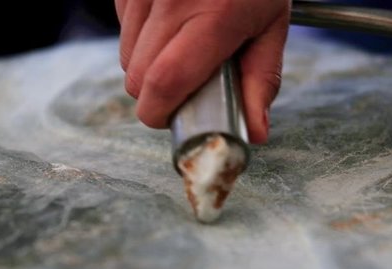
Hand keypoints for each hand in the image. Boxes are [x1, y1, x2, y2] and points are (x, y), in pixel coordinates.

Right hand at [115, 0, 289, 142]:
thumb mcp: (271, 24)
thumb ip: (261, 79)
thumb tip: (254, 132)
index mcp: (213, 17)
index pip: (164, 82)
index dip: (159, 112)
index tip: (172, 119)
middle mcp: (170, 0)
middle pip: (136, 78)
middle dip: (154, 95)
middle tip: (184, 86)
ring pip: (125, 56)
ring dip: (146, 67)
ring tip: (179, 48)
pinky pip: (121, 27)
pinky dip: (139, 38)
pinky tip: (167, 22)